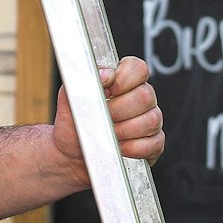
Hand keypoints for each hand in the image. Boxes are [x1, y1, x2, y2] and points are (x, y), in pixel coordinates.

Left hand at [51, 56, 163, 173]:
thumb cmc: (74, 124)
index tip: (107, 90)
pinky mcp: (153, 143)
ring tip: (108, 133)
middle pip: (145, 95)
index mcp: (123, 82)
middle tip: (102, 117)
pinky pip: (154, 143)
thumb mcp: (69, 100)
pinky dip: (134, 147)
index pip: (138, 68)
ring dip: (125, 130)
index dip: (124, 78)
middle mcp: (141, 98)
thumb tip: (105, 73)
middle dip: (119, 109)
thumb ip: (83, 80)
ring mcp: (149, 120)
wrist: (72, 153)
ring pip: (152, 119)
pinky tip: (119, 147)